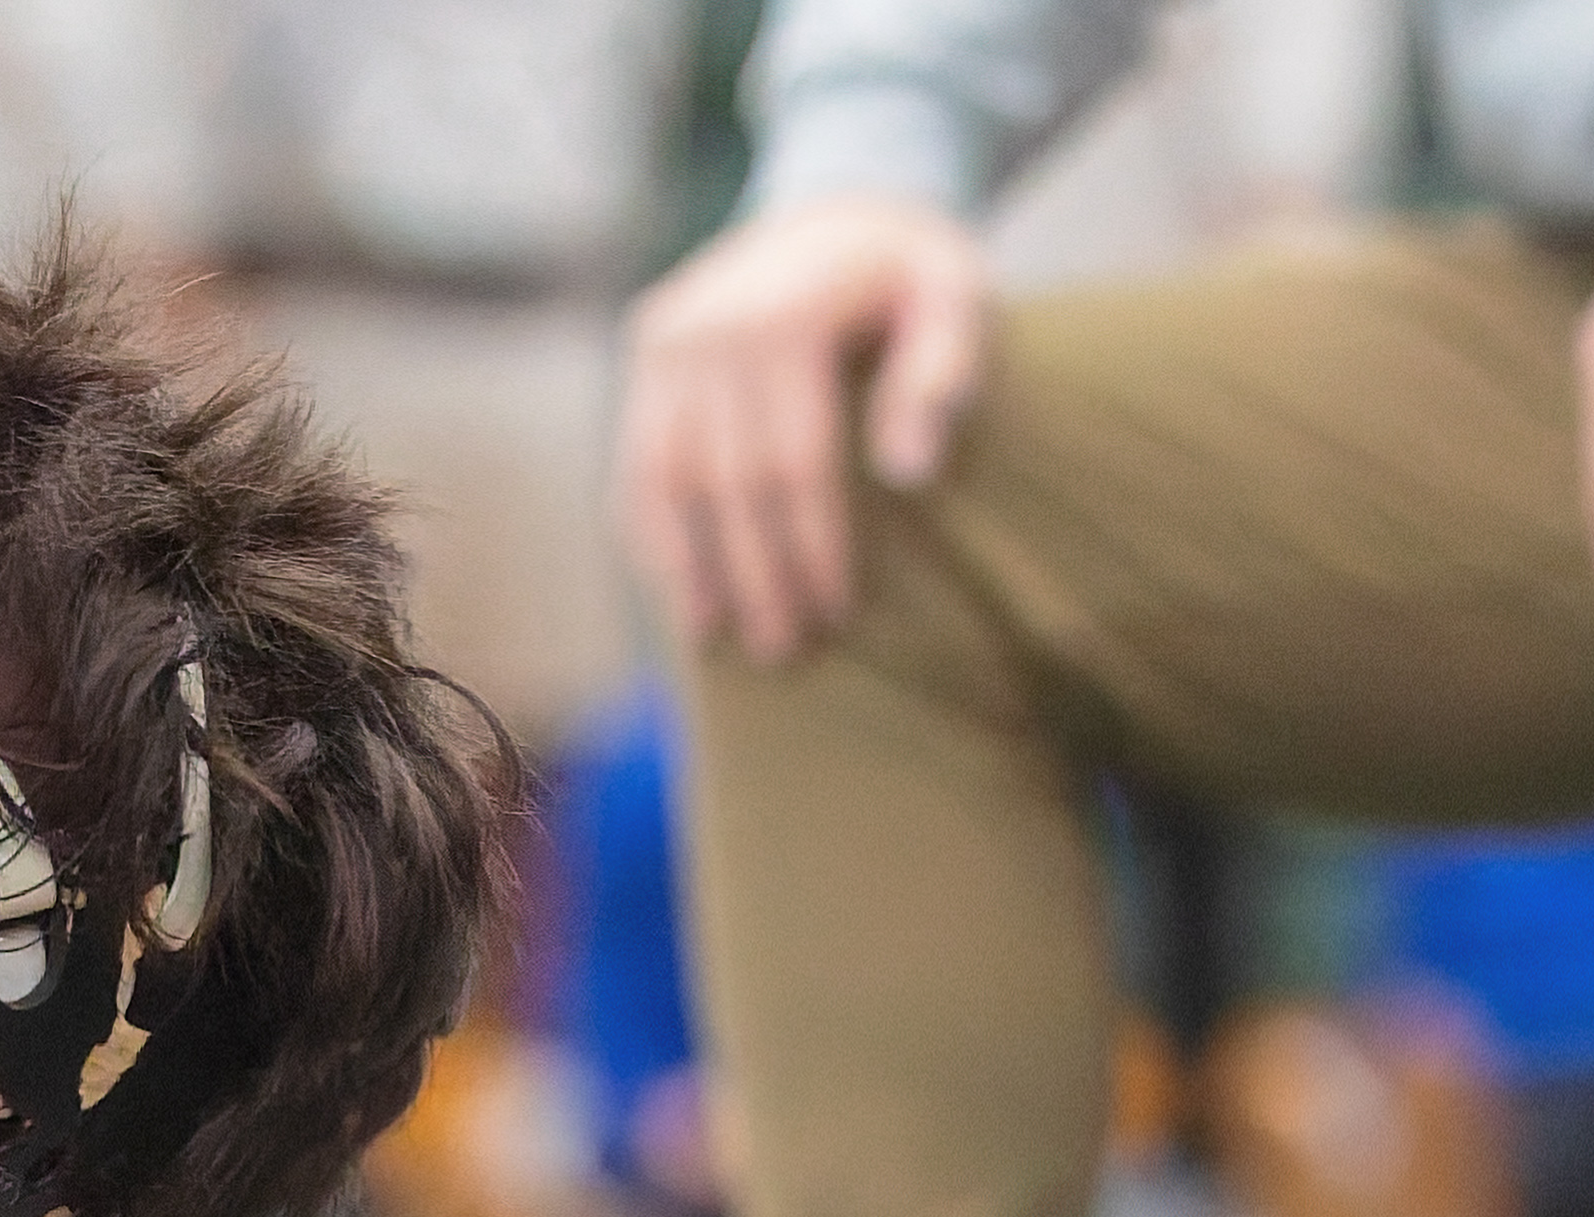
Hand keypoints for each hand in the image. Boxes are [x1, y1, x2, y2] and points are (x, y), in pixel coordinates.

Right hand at [619, 197, 991, 663]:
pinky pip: (636, 455)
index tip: (834, 613)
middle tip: (780, 650)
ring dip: (686, 567)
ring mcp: (664, 338)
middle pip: (726, 485)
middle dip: (754, 576)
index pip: (792, 465)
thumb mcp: (956, 296)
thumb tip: (908, 476)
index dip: (811, 549)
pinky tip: (675, 582)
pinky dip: (650, 526)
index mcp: (782, 319)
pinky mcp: (643, 347)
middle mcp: (707, 328)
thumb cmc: (910, 265)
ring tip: (713, 637)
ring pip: (663, 479)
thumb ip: (942, 375)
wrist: (840, 190)